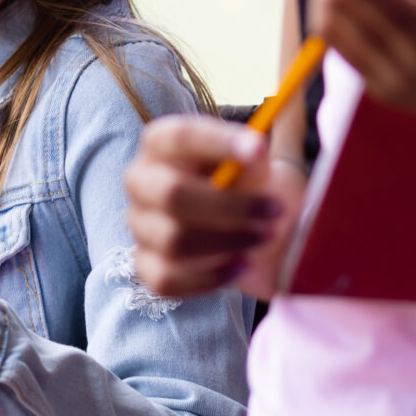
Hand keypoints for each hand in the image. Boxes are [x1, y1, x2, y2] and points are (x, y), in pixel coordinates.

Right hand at [126, 114, 304, 298]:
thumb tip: (253, 147)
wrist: (257, 231)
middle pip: (172, 195)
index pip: (178, 136)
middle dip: (231, 207)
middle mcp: (141, 180)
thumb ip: (254, 154)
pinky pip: (169, 279)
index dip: (217, 141)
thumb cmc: (254, 186)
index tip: (260, 148)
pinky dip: (211, 276)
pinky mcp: (147, 267)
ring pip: (175, 241)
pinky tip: (240, 265)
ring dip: (230, 242)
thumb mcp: (259, 164)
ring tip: (264, 237)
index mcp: (163, 142)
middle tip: (276, 212)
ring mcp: (139, 226)